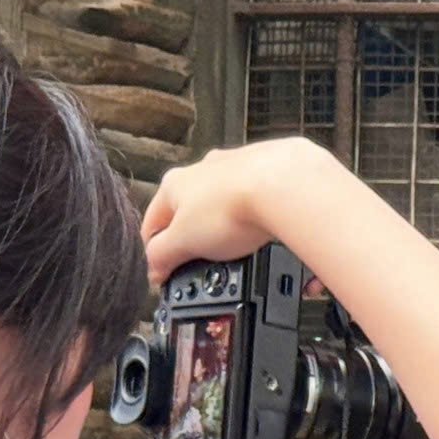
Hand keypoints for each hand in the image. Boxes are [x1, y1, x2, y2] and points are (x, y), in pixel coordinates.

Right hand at [141, 137, 349, 284]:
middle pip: (193, 212)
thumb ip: (163, 255)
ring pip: (229, 205)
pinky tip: (273, 242)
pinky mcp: (271, 175)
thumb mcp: (184, 242)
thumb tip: (154, 269)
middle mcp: (205, 170)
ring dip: (233, 230)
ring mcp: (240, 169)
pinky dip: (265, 224)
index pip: (154, 221)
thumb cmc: (231, 207)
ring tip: (243, 253)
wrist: (285, 186)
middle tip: (207, 264)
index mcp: (175, 184)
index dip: (156, 250)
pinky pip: (263, 204)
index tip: (163, 269)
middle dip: (198, 239)